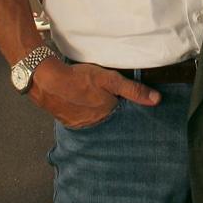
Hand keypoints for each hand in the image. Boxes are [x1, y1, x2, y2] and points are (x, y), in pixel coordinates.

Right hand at [30, 57, 158, 127]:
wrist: (46, 80)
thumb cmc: (79, 78)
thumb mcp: (110, 79)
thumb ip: (133, 90)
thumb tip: (156, 100)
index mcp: (107, 114)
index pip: (119, 111)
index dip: (118, 102)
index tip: (116, 96)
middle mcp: (94, 123)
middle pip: (104, 114)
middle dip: (104, 106)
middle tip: (98, 94)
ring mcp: (78, 123)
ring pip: (90, 117)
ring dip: (90, 109)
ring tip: (87, 96)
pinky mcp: (65, 120)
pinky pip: (76, 117)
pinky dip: (77, 110)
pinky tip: (75, 100)